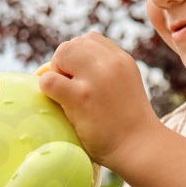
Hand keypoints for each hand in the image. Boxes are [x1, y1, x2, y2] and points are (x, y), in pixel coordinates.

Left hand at [38, 32, 159, 171]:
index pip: (90, 39)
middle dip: (62, 63)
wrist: (139, 147)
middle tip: (67, 88)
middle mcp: (111, 63)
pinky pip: (49, 81)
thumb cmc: (126, 124)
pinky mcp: (81, 98)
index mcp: (122, 59)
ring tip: (65, 95)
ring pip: (62, 53)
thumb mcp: (123, 86)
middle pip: (72, 44)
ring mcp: (97, 79)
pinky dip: (46, 89)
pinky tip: (58, 103)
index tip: (78, 79)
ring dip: (55, 73)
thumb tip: (68, 69)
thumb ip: (104, 72)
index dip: (77, 57)